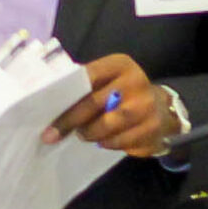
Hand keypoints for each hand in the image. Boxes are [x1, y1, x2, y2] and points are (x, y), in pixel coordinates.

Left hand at [44, 54, 171, 156]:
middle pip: (95, 102)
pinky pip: (122, 141)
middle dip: (70, 121)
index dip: (66, 95)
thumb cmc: (122, 93)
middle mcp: (135, 81)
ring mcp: (147, 105)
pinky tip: (102, 142)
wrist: (161, 108)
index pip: (88, 76)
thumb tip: (51, 104)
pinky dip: (108, 144)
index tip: (45, 112)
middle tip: (51, 135)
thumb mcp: (108, 81)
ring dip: (90, 134)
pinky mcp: (153, 127)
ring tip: (82, 135)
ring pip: (108, 125)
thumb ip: (86, 86)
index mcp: (120, 64)